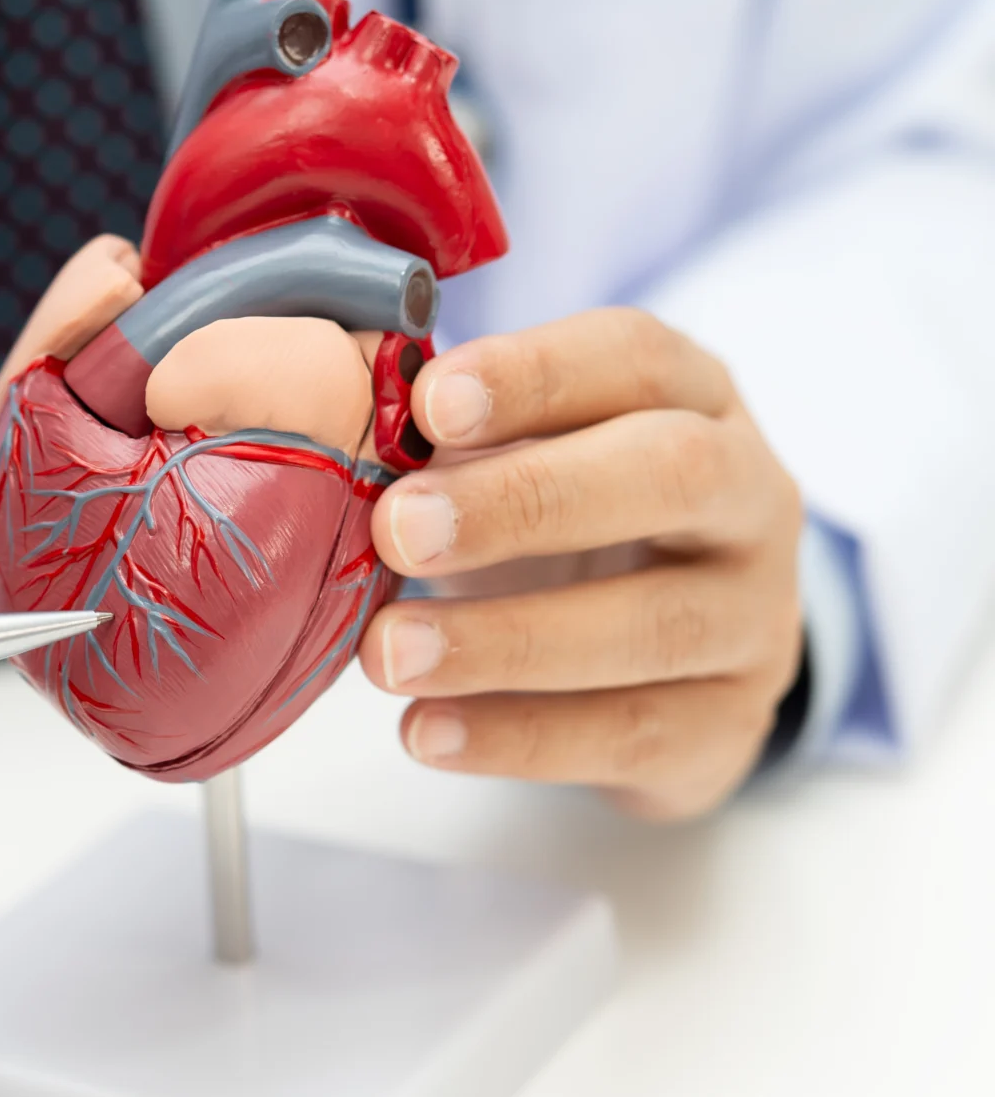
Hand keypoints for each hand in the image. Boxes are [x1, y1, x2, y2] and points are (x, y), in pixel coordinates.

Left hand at [357, 309, 802, 820]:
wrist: (673, 648)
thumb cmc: (567, 518)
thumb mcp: (521, 452)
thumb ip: (450, 432)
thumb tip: (341, 422)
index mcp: (692, 397)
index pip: (634, 357)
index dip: (534, 373)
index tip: (429, 405)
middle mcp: (748, 495)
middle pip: (671, 476)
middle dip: (525, 501)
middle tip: (401, 532)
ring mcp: (756, 615)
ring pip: (654, 626)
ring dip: (505, 642)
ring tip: (388, 655)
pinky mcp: (730, 723)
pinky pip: (631, 734)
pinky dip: (518, 738)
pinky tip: (426, 731)